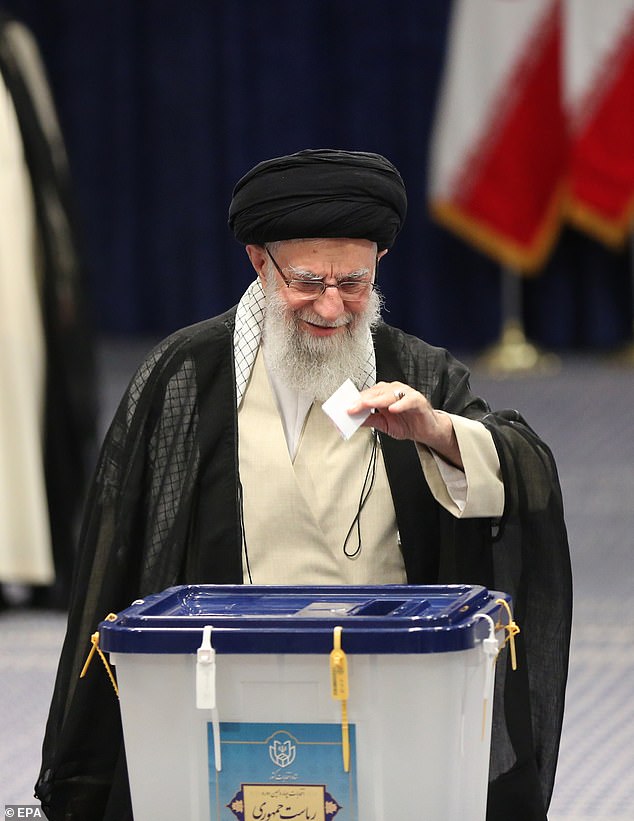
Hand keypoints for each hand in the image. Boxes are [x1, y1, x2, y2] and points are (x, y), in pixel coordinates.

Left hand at [348, 381, 462, 468]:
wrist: (426, 430)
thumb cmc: (406, 423)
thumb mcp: (383, 424)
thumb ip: (369, 420)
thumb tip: (353, 420)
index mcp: (384, 394)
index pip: (367, 395)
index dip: (355, 401)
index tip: (344, 408)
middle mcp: (394, 391)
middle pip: (375, 393)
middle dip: (362, 401)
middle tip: (350, 408)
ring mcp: (406, 394)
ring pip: (390, 394)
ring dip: (377, 400)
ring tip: (366, 405)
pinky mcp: (418, 401)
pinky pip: (408, 400)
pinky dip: (401, 404)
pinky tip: (392, 409)